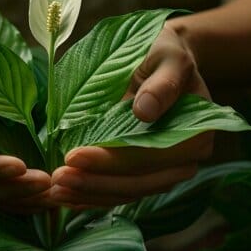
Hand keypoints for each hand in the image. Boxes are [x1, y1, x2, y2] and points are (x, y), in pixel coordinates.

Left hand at [50, 24, 212, 206]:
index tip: (74, 155)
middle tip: (56, 178)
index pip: (150, 156)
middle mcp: (185, 162)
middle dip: (94, 183)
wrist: (160, 60)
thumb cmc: (164, 53)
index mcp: (196, 135)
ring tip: (54, 190)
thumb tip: (145, 112)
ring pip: (126, 193)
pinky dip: (91, 197)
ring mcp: (165, 173)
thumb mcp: (168, 57)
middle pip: (137, 182)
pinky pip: (118, 193)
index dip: (112, 160)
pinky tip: (64, 197)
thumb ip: (162, 84)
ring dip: (88, 195)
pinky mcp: (145, 176)